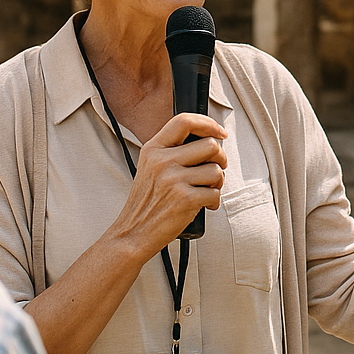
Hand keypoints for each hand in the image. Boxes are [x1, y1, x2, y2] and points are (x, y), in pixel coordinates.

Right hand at [106, 112, 226, 265]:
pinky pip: (215, 193)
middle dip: (220, 158)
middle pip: (210, 145)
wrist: (133, 232)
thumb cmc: (147, 201)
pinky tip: (203, 205)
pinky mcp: (184, 199)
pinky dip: (214, 201)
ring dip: (217, 182)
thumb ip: (172, 150)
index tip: (219, 132)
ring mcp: (173, 180)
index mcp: (153, 149)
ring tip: (205, 190)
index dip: (208, 123)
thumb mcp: (150, 167)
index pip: (184, 121)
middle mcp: (162, 161)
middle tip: (215, 169)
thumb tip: (209, 138)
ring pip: (216, 170)